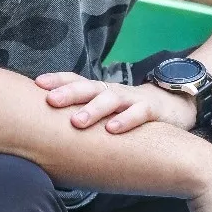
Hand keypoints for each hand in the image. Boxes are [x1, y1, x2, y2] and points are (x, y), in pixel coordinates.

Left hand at [35, 73, 196, 133]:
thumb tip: (49, 132)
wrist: (175, 105)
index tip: (36, 83)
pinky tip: (112, 130)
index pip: (76, 80)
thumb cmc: (131, 113)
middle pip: (89, 87)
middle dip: (69, 92)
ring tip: (77, 122)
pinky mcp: (152, 111)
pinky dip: (126, 121)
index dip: (58, 79)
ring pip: (111, 100)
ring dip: (93, 109)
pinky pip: (138, 114)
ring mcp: (133, 99)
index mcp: (99, 91)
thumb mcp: (107, 112)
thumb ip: (85, 116)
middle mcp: (113, 92)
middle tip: (50, 100)